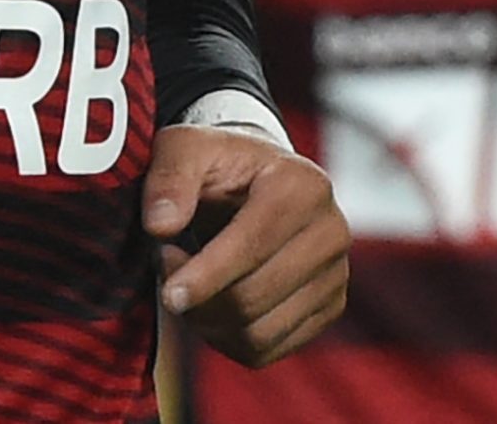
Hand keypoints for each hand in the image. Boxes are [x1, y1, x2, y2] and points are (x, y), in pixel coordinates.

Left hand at [144, 123, 348, 367]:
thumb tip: (160, 225)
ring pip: (258, 333)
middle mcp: (331, 231)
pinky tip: (211, 303)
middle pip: (254, 297)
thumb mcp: (185, 148)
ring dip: (207, 321)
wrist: (256, 182)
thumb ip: (169, 177)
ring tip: (188, 283)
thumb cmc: (218, 165)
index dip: (206, 276)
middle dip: (199, 298)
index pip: (253, 246)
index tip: (168, 293)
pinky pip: (266, 350)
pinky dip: (226, 338)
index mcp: (301, 184)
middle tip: (168, 267)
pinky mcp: (328, 308)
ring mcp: (336, 274)